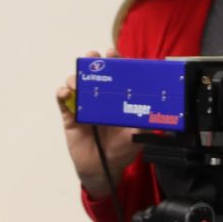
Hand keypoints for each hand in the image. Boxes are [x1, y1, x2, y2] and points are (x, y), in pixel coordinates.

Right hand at [57, 49, 139, 197]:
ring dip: (75, 77)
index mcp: (116, 98)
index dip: (113, 61)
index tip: (112, 53)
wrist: (104, 168)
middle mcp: (99, 98)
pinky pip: (62, 101)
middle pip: (93, 73)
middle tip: (92, 57)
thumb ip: (147, 121)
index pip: (115, 74)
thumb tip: (160, 112)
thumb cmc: (122, 150)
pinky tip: (67, 93)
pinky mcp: (70, 116)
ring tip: (78, 82)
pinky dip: (62, 93)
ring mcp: (83, 106)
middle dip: (91, 61)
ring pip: (75, 83)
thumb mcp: (139, 134)